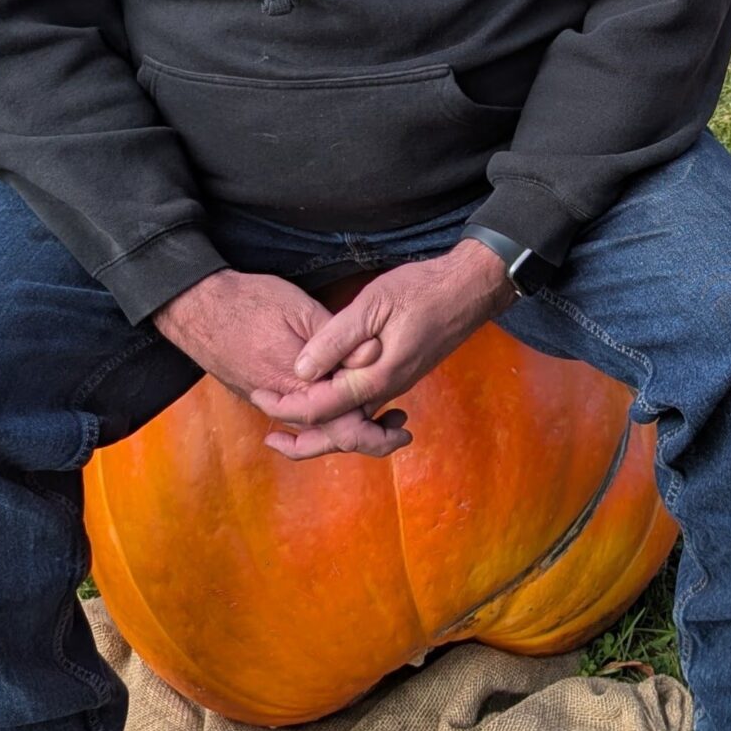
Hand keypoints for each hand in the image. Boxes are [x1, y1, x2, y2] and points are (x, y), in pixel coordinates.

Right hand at [152, 269, 409, 458]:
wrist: (199, 306)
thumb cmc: (251, 303)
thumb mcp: (302, 312)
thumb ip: (339, 341)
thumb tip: (376, 355)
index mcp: (298, 388)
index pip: (343, 425)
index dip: (375, 432)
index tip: (400, 430)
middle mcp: (283, 403)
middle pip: (331, 436)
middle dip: (368, 438)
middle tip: (398, 431)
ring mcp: (270, 400)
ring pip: (315, 429)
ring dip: (348, 427)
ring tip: (380, 420)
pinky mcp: (262, 393)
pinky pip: (298, 416)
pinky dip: (325, 418)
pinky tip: (344, 406)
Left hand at [247, 242, 514, 459]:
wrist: (472, 289)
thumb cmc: (424, 291)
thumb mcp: (373, 305)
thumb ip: (335, 339)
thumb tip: (300, 370)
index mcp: (377, 377)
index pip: (321, 407)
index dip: (285, 405)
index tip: (258, 393)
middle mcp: (387, 390)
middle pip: (339, 431)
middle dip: (303, 441)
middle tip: (270, 439)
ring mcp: (396, 385)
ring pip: (354, 422)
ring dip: (321, 427)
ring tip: (289, 426)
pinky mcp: (400, 375)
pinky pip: (366, 408)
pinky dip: (342, 414)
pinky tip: (327, 402)